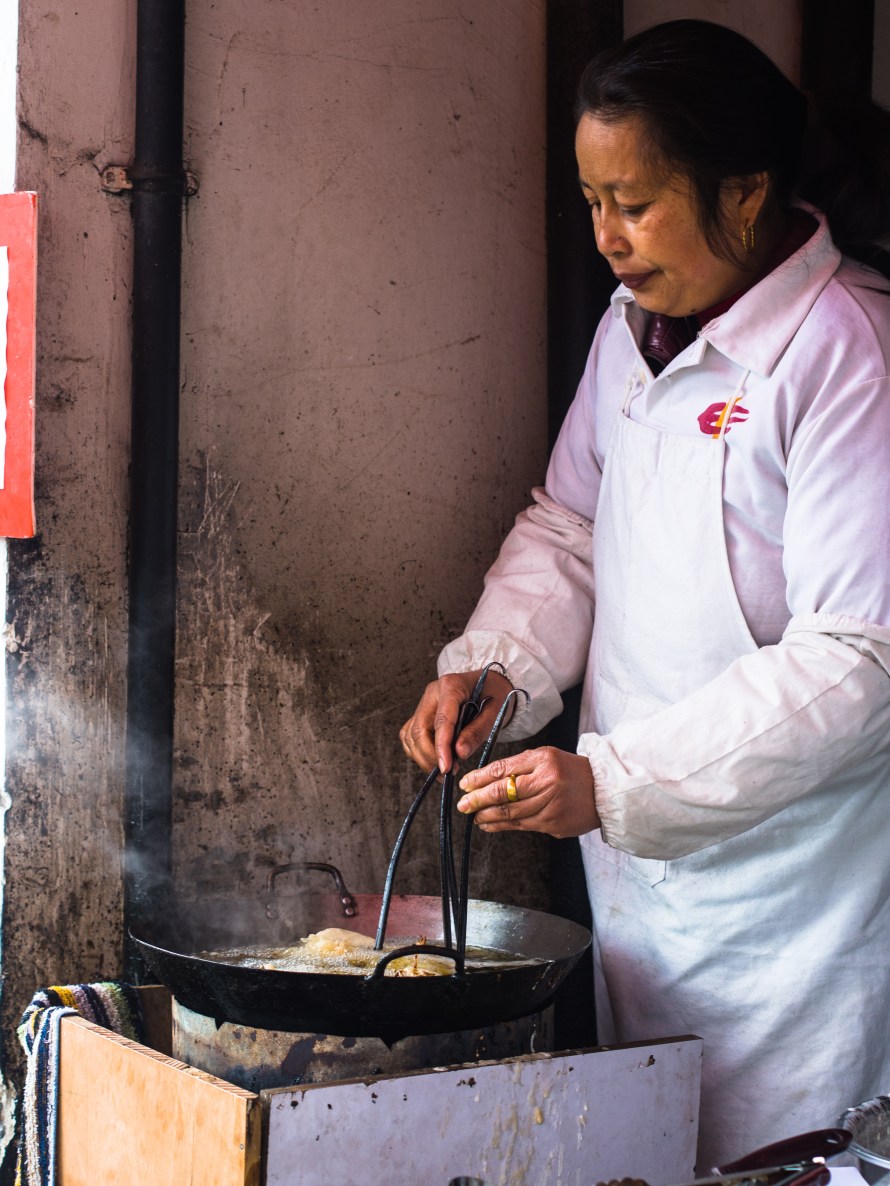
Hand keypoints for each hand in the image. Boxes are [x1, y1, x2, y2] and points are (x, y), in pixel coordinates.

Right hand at [400, 668, 515, 773]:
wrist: (489, 684)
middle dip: (430, 756)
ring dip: (423, 757)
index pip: (441, 720)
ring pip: (411, 735)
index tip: (446, 768)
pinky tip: (435, 760)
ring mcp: (424, 703)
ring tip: (444, 769)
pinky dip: (419, 752)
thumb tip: (460, 753)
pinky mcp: (421, 713)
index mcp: (451, 686)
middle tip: (448, 772)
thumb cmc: (494, 695)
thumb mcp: (495, 712)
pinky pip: (410, 736)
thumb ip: (477, 731)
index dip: (441, 747)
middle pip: (419, 729)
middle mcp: (432, 693)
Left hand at [455, 746, 598, 838]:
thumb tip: (486, 779)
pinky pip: (521, 825)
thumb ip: (519, 766)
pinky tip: (489, 824)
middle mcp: (547, 781)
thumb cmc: (571, 771)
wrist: (604, 791)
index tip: (465, 784)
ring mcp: (551, 805)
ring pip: (510, 812)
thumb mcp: (547, 758)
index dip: (480, 778)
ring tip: (473, 815)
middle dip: (478, 799)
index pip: (503, 769)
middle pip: (503, 792)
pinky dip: (501, 826)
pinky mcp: (554, 824)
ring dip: (487, 815)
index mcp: (543, 760)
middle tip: (462, 804)